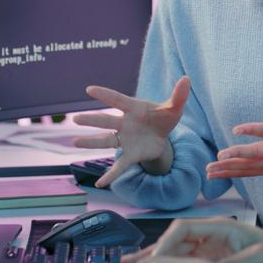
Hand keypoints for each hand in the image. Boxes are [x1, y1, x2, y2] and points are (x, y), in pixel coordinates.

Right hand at [72, 77, 189, 187]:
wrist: (163, 136)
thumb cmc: (163, 117)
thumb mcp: (174, 108)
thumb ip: (179, 95)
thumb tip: (187, 79)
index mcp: (134, 108)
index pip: (117, 99)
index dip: (105, 94)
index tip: (89, 89)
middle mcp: (124, 123)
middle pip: (106, 121)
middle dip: (92, 120)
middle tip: (76, 119)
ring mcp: (125, 140)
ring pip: (106, 141)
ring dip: (91, 142)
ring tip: (75, 142)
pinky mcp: (131, 155)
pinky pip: (119, 165)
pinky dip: (110, 175)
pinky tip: (99, 184)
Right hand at [114, 217, 262, 262]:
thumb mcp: (259, 259)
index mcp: (221, 227)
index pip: (183, 229)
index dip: (165, 243)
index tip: (153, 261)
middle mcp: (210, 234)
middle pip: (171, 241)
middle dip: (148, 255)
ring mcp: (208, 247)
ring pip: (171, 253)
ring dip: (148, 262)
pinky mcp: (209, 259)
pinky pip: (180, 262)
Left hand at [206, 68, 262, 191]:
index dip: (252, 130)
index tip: (236, 129)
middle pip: (255, 154)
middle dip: (236, 155)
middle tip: (219, 155)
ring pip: (249, 167)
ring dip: (228, 168)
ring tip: (209, 169)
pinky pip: (250, 173)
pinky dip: (234, 173)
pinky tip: (218, 174)